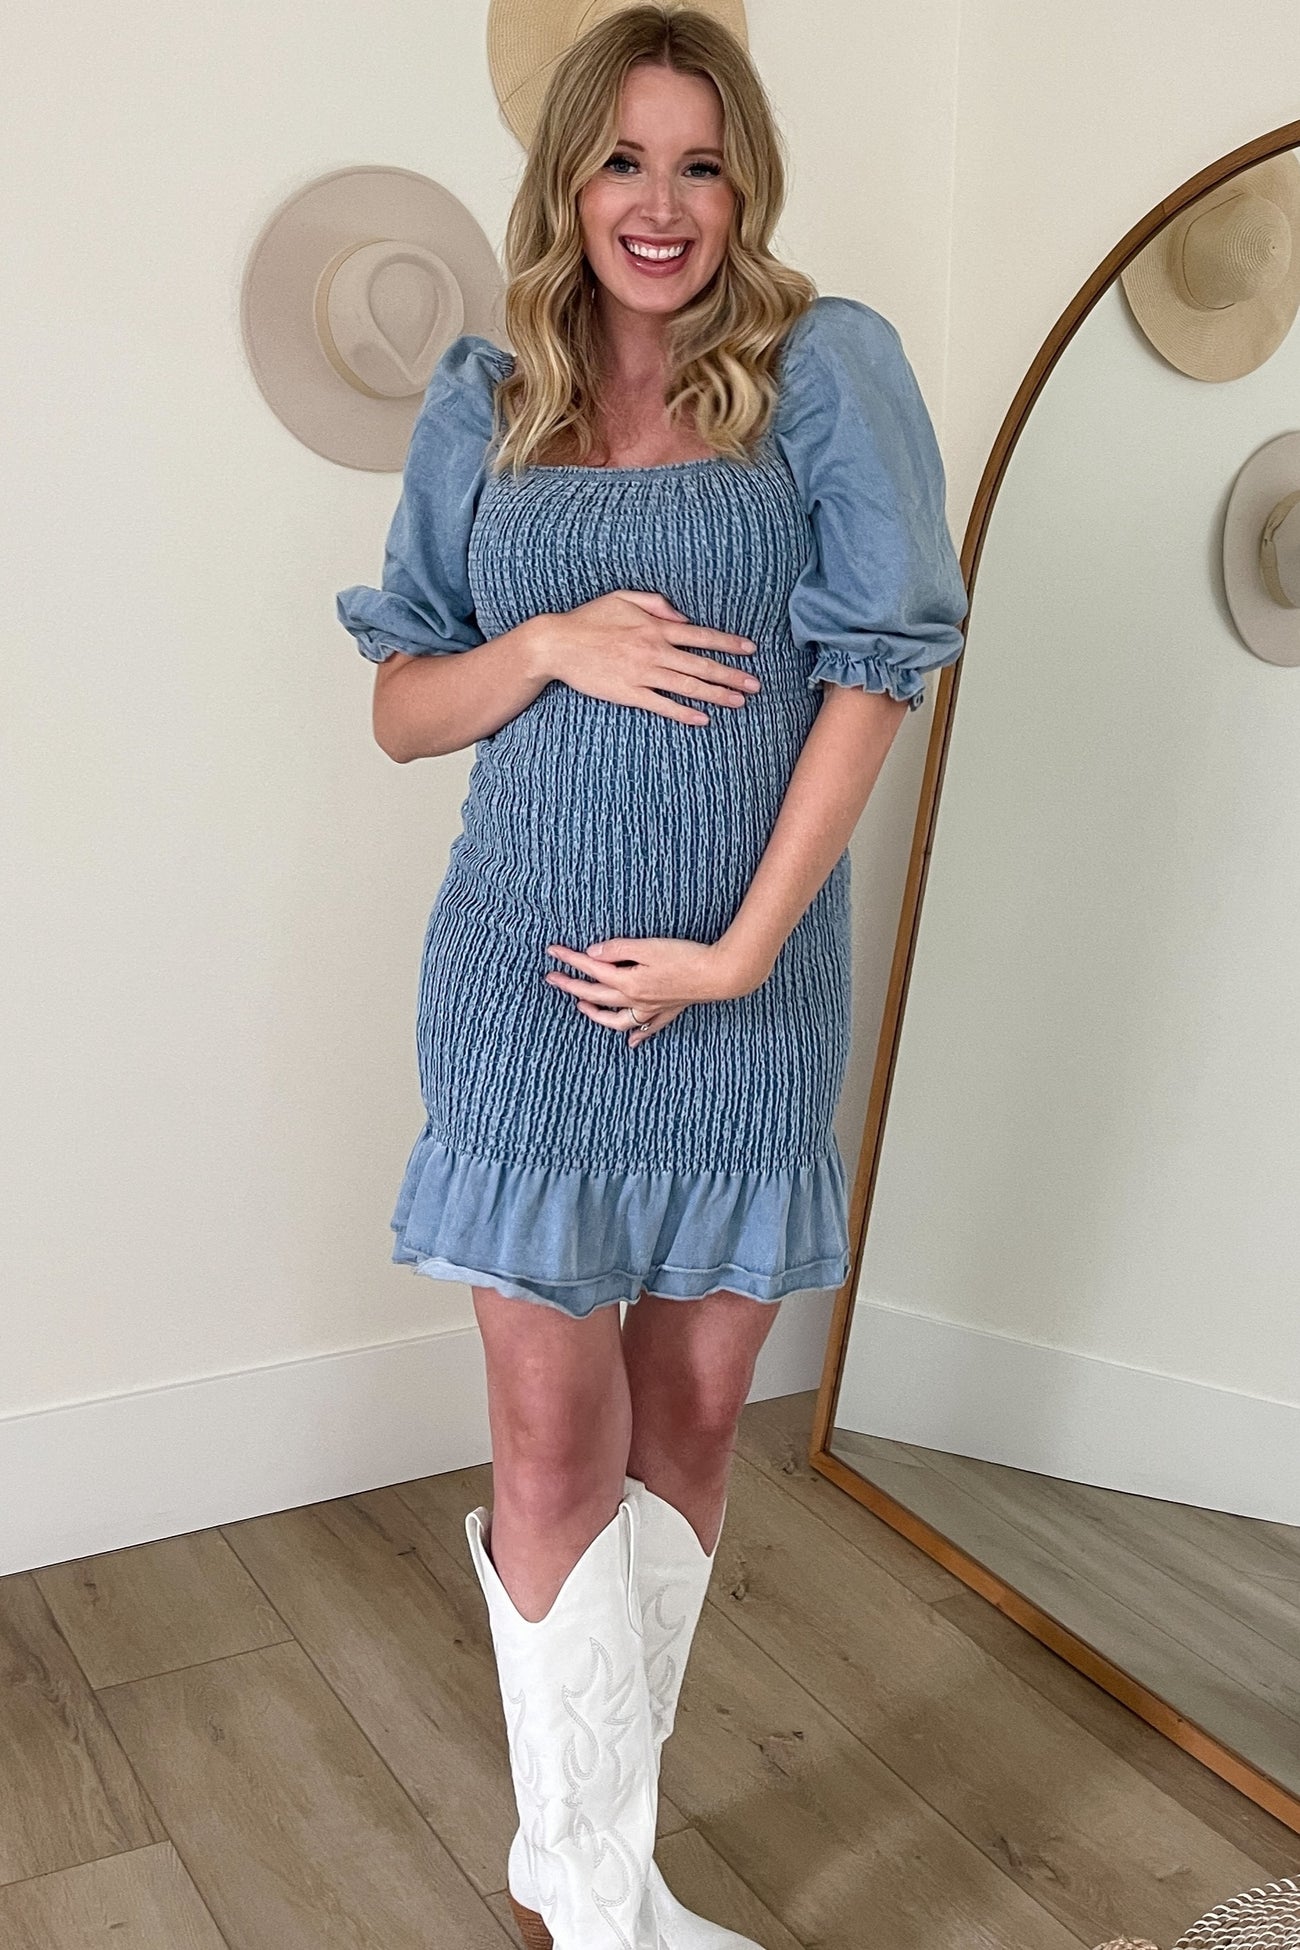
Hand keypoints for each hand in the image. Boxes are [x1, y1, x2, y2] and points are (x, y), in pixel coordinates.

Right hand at [532, 592, 760, 724]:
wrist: (557, 644)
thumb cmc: (588, 619)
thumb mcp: (623, 598)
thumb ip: (656, 604)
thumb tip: (683, 617)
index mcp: (655, 627)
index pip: (701, 635)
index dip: (729, 643)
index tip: (750, 650)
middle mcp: (654, 650)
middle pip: (701, 665)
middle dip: (732, 675)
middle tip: (755, 685)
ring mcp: (642, 673)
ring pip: (688, 686)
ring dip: (716, 695)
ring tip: (738, 702)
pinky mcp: (628, 693)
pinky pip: (662, 705)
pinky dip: (684, 712)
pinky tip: (702, 718)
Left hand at [544, 932, 773, 1046]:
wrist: (719, 974)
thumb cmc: (685, 956)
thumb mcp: (648, 946)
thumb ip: (618, 949)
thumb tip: (591, 954)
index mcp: (628, 981)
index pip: (591, 968)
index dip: (570, 959)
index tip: (552, 952)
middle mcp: (636, 999)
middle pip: (596, 994)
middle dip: (571, 986)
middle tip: (552, 978)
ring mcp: (651, 1009)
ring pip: (615, 1019)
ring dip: (595, 1014)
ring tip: (582, 1006)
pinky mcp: (668, 1011)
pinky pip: (647, 1028)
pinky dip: (636, 1035)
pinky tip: (630, 1042)